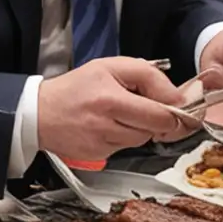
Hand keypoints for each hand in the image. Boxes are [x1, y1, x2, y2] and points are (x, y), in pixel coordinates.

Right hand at [35, 59, 188, 161]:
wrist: (39, 113)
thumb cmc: (75, 88)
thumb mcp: (110, 66)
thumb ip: (148, 75)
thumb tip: (176, 96)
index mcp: (111, 99)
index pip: (160, 114)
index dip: (176, 111)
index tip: (183, 108)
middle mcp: (106, 124)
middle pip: (155, 130)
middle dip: (161, 121)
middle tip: (157, 111)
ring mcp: (102, 144)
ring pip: (141, 140)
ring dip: (140, 128)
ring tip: (122, 114)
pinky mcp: (98, 155)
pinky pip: (124, 147)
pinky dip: (123, 137)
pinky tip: (109, 126)